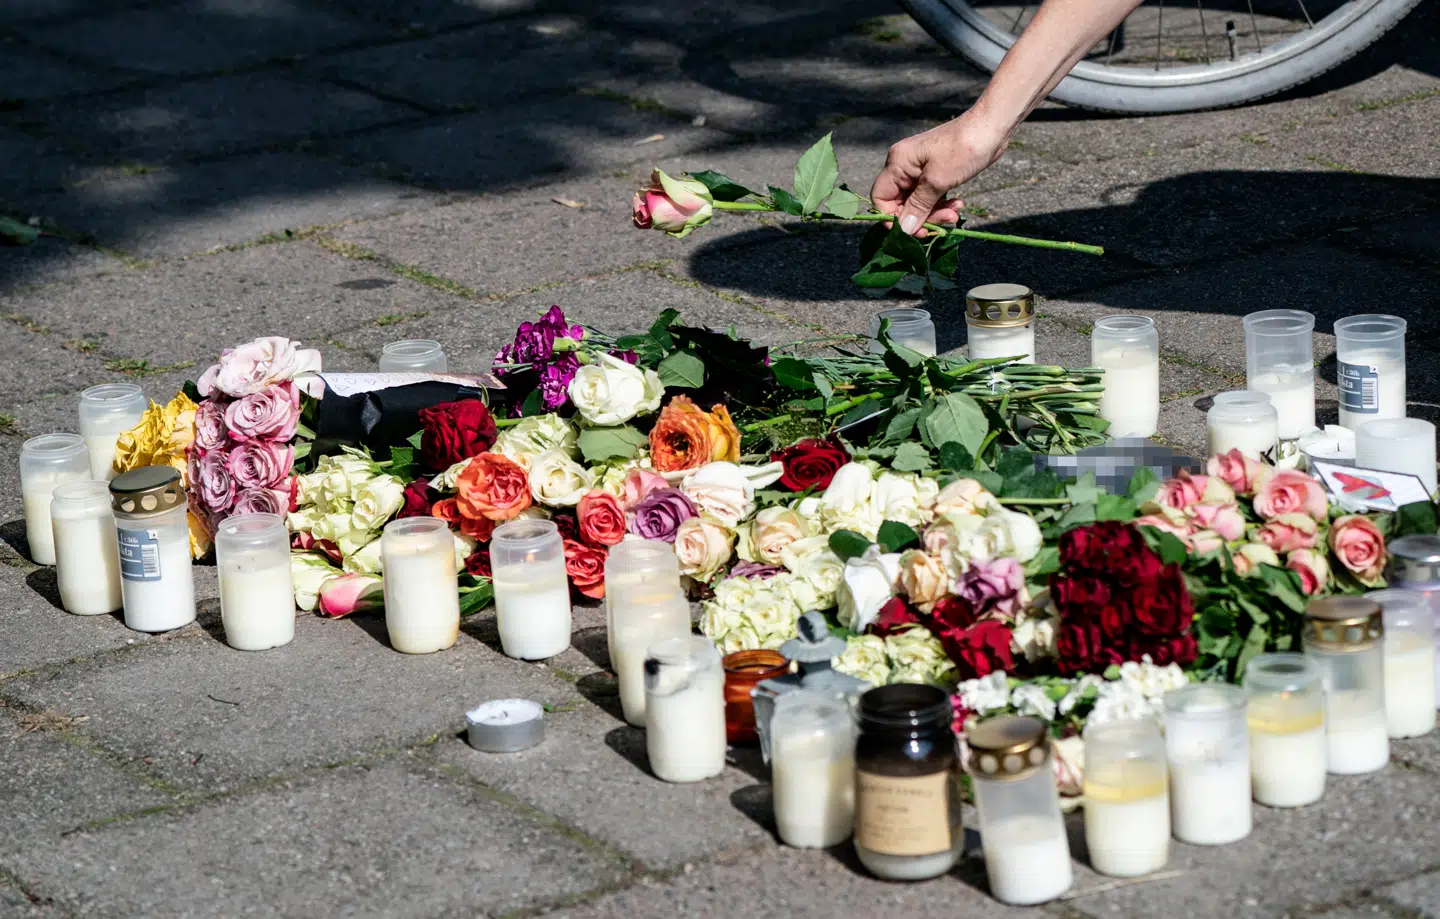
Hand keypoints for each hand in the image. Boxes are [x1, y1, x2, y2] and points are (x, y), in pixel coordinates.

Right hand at [871, 109, 1010, 235]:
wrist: (990, 127)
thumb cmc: (963, 149)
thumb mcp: (938, 181)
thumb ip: (918, 207)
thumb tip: (904, 230)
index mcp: (898, 163)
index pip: (880, 197)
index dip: (892, 217)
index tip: (912, 229)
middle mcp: (903, 166)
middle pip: (901, 203)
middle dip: (921, 216)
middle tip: (944, 221)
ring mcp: (919, 169)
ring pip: (918, 202)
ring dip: (935, 211)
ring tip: (955, 212)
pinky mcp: (934, 172)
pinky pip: (930, 195)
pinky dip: (942, 203)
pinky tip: (958, 203)